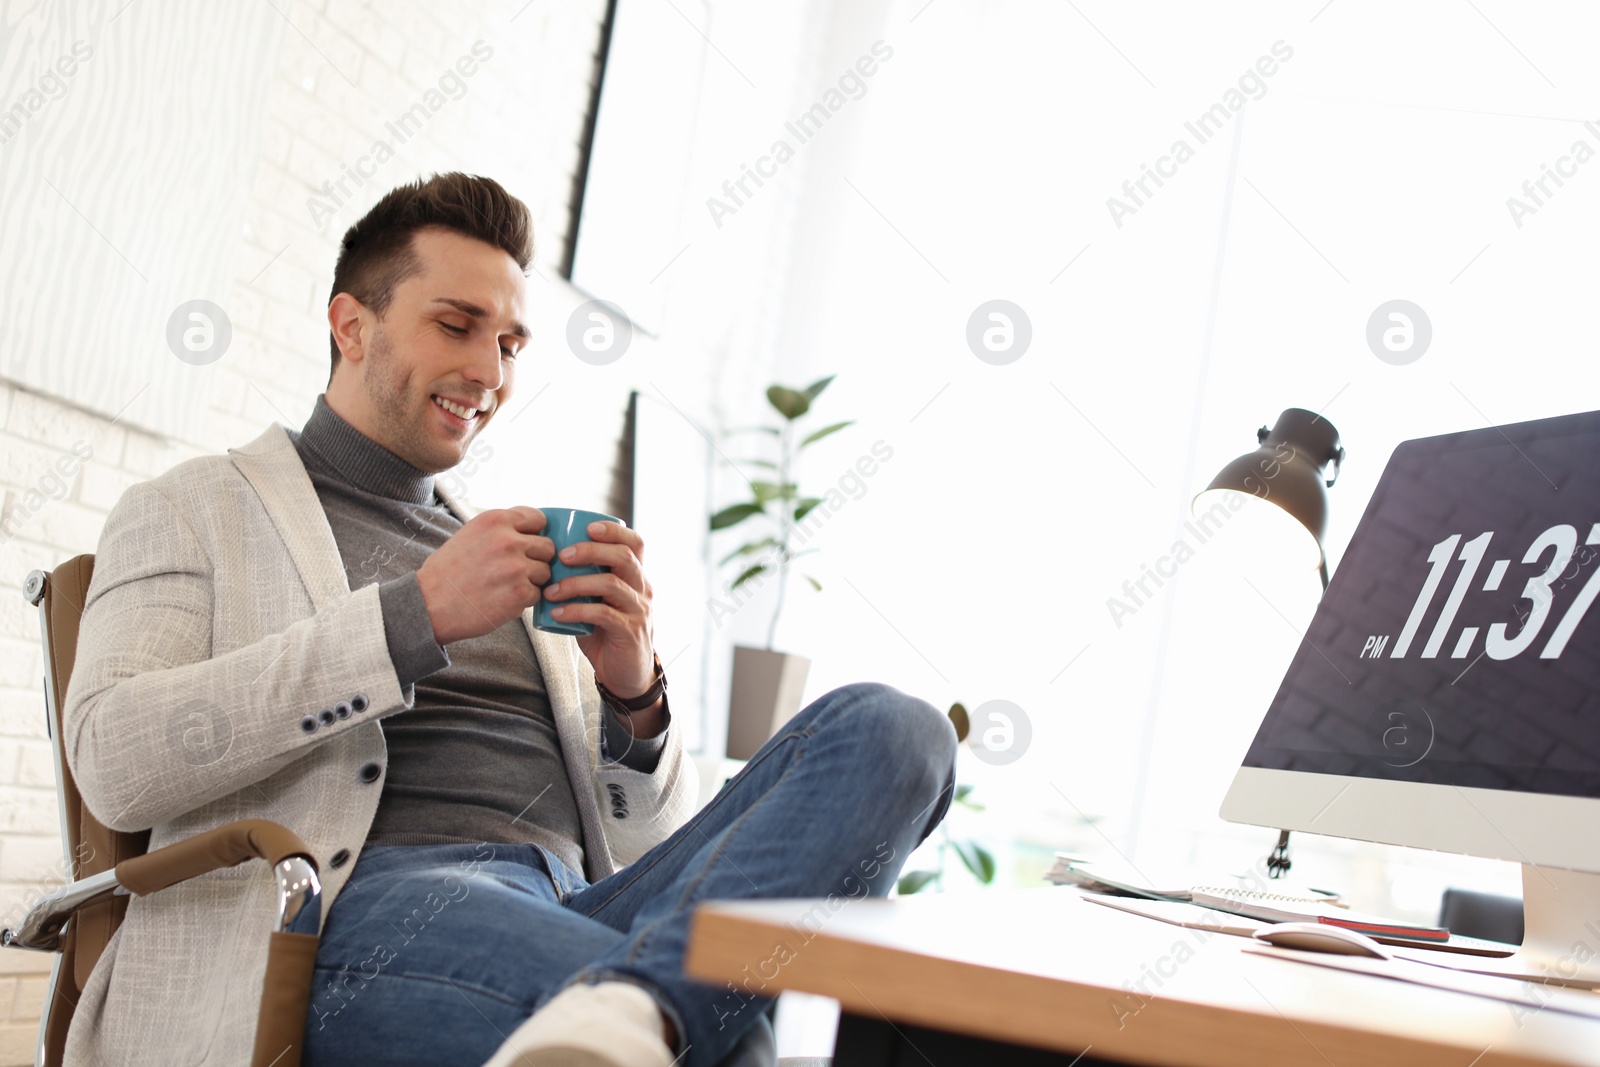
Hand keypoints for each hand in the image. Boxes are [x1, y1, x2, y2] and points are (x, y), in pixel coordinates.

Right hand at [416, 507, 553, 644]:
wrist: (428, 605)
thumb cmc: (448, 572)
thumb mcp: (470, 535)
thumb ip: (501, 530)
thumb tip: (533, 532)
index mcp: (495, 520)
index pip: (537, 518)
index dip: (534, 533)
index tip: (527, 544)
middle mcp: (508, 540)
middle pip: (547, 547)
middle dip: (535, 559)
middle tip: (515, 570)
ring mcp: (516, 567)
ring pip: (545, 572)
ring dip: (531, 581)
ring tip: (504, 586)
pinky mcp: (520, 593)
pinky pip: (537, 593)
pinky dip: (524, 600)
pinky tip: (502, 599)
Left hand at [541, 521, 656, 700]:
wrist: (626, 675)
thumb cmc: (606, 634)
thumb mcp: (598, 602)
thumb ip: (584, 583)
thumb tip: (545, 562)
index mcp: (636, 577)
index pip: (634, 543)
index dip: (613, 531)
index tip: (587, 528)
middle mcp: (643, 589)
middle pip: (623, 557)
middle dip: (590, 551)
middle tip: (562, 555)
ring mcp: (639, 610)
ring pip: (611, 584)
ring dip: (576, 583)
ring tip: (550, 590)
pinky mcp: (630, 632)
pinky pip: (603, 614)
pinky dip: (576, 610)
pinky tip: (557, 612)